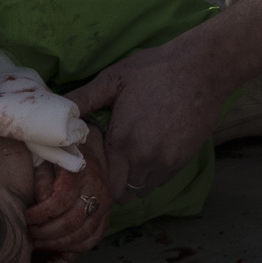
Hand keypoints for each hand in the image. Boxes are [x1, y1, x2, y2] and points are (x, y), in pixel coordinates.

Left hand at [17, 153, 107, 262]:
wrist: (87, 159)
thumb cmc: (61, 161)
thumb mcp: (47, 163)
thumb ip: (42, 181)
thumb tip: (41, 204)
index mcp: (80, 173)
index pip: (62, 199)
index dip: (42, 213)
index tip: (26, 217)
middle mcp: (97, 190)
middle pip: (73, 222)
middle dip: (47, 233)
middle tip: (30, 233)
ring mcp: (105, 206)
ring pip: (83, 235)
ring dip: (58, 243)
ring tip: (39, 241)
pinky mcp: (106, 218)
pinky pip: (93, 240)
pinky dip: (74, 247)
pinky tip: (56, 245)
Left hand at [74, 26, 241, 210]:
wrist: (202, 69)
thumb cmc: (155, 70)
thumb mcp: (114, 78)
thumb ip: (84, 98)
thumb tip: (58, 107)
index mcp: (123, 141)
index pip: (106, 182)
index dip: (99, 176)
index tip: (96, 164)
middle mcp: (145, 159)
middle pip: (124, 193)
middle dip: (115, 183)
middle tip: (112, 164)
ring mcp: (167, 162)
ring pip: (144, 190)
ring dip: (135, 180)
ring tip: (131, 159)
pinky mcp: (184, 161)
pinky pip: (162, 181)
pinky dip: (153, 174)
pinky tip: (151, 152)